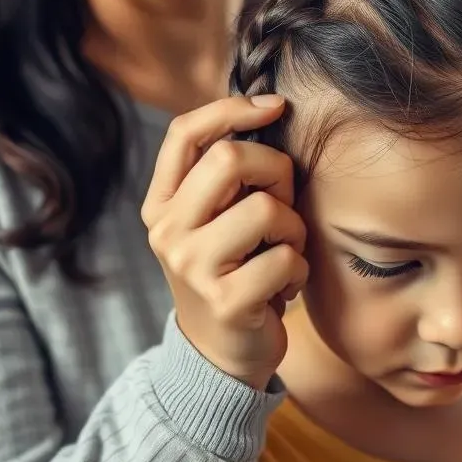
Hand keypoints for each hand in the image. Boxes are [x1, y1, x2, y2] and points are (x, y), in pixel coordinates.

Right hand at [142, 95, 307, 390]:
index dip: (232, 108)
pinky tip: (283, 287)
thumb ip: (225, 175)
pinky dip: (299, 269)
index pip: (186, 133)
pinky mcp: (225, 301)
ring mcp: (192, 267)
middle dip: (276, 170)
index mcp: (162, 203)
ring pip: (267, 209)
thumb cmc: (230, 270)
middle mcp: (168, 231)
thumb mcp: (212, 220)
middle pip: (229, 159)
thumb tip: (270, 110)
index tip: (275, 106)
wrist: (218, 355)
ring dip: (293, 228)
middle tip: (284, 201)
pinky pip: (286, 258)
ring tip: (283, 251)